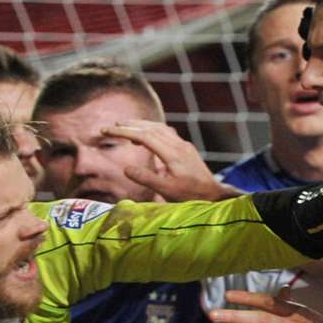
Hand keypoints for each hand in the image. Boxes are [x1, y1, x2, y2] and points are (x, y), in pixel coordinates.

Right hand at [102, 121, 233, 201]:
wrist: (215, 196)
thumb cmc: (191, 196)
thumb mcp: (167, 191)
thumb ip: (146, 179)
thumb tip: (126, 168)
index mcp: (173, 154)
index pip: (144, 136)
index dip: (124, 132)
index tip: (107, 131)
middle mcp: (179, 145)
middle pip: (150, 128)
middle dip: (129, 125)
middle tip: (110, 127)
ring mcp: (184, 145)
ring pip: (159, 128)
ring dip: (140, 125)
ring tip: (123, 128)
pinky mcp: (186, 148)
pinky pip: (166, 133)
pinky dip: (151, 130)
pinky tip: (144, 136)